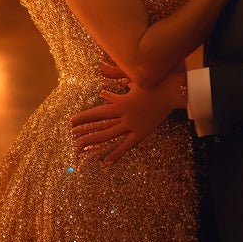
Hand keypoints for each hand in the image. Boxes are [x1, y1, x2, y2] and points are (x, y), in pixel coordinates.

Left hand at [70, 72, 185, 164]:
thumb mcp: (132, 79)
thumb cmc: (152, 82)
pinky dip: (117, 153)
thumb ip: (116, 80)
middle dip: (85, 132)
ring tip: (81, 148)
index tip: (71, 121)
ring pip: (110, 136)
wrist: (171, 91)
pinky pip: (127, 145)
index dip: (84, 117)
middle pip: (100, 127)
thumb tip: (102, 80)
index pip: (97, 113)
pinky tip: (106, 162)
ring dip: (95, 142)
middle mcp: (125, 117)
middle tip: (72, 137)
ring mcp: (133, 126)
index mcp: (121, 103)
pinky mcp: (142, 133)